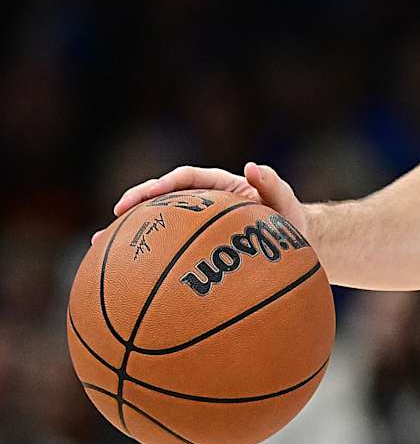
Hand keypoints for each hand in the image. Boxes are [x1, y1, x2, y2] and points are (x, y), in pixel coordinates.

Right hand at [94, 161, 308, 247]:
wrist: (295, 249)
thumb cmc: (290, 222)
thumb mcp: (286, 203)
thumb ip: (274, 185)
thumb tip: (253, 167)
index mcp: (220, 186)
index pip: (187, 178)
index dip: (164, 183)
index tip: (148, 193)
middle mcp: (203, 203)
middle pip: (163, 198)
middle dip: (136, 204)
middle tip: (114, 216)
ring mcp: (196, 227)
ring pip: (157, 225)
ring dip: (129, 232)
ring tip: (99, 244)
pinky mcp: (194, 249)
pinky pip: (166, 251)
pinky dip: (145, 260)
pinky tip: (122, 276)